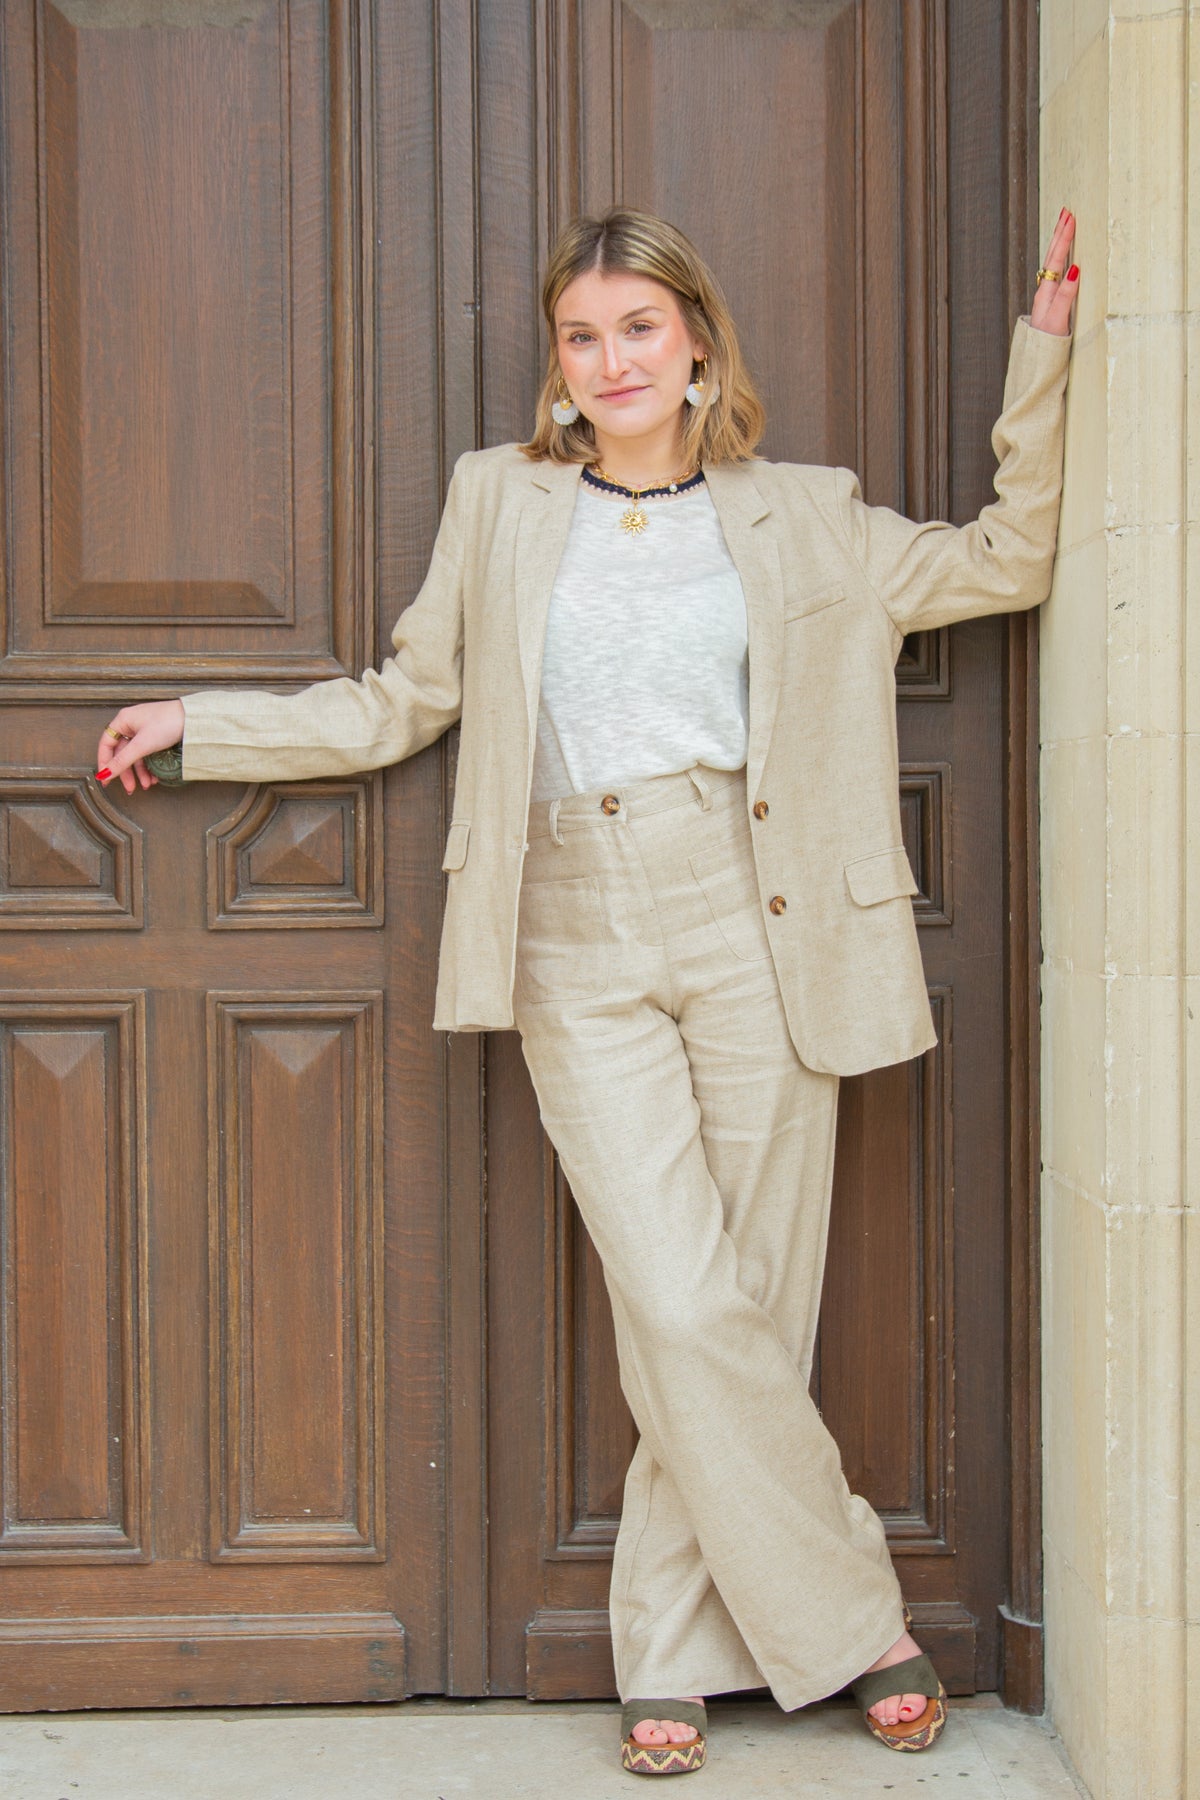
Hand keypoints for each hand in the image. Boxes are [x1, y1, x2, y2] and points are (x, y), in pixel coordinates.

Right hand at [96, 700, 185, 794]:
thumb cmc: (168, 722)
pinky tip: (154, 776)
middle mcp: (131, 724)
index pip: (106, 744)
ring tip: (147, 785)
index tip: (105, 779)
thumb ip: (123, 761)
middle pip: (122, 752)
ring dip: (140, 772)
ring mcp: (144, 729)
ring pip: (136, 755)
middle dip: (126, 772)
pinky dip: (149, 766)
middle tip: (130, 788)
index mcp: (123, 720)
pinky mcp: (156, 735)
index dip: (104, 762)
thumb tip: (105, 773)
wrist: (195, 718)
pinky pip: (147, 753)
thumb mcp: (142, 745)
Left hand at [1030, 207, 1078, 336]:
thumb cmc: (1048, 342)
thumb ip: (1066, 294)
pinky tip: (1063, 253)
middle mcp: (1045, 291)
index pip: (1056, 259)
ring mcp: (1047, 295)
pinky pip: (1056, 272)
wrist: (1037, 361)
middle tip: (1066, 212)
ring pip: (1052, 263)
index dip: (1064, 239)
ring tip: (1063, 224)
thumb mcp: (1058, 318)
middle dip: (1059, 233)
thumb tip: (1074, 269)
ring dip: (1058, 242)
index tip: (1070, 218)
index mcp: (1046, 292)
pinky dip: (1059, 257)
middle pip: (1052, 256)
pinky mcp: (1052, 300)